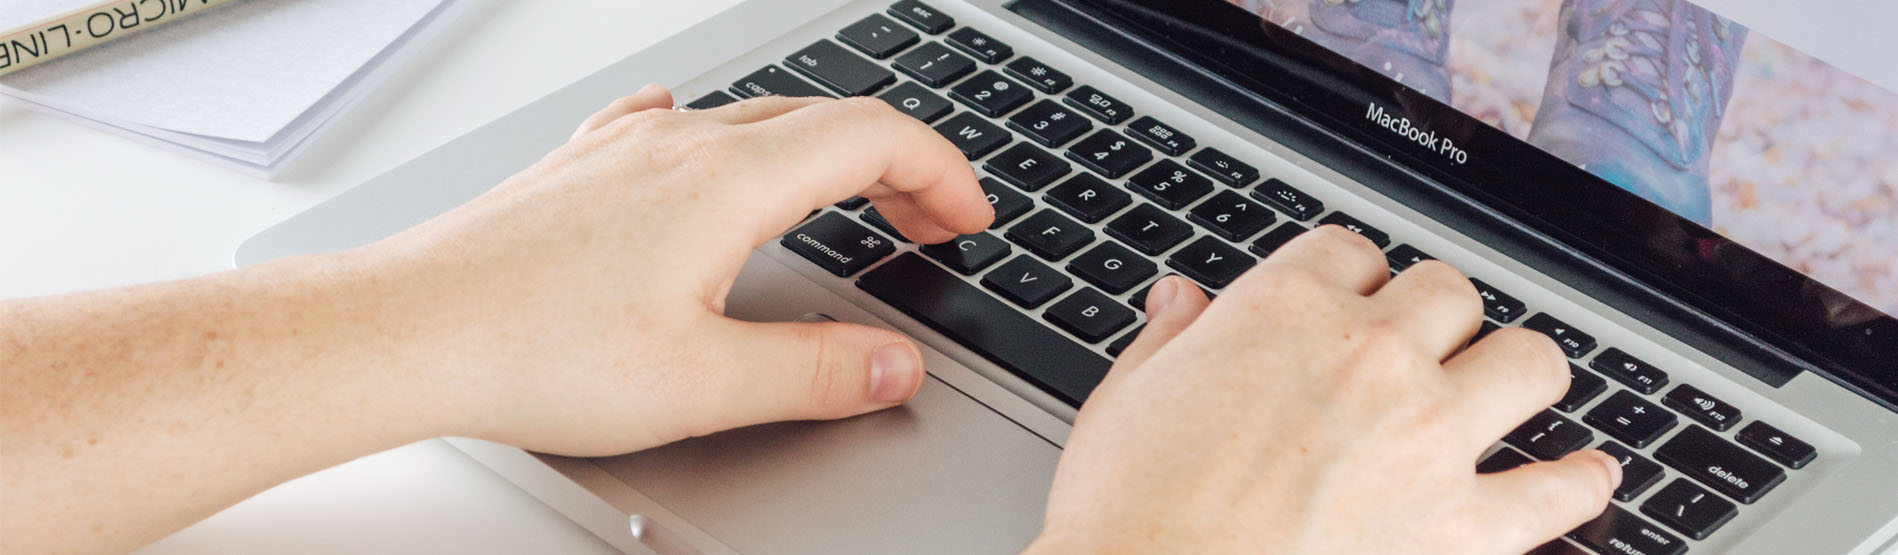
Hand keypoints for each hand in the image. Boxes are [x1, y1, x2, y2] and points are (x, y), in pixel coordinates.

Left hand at [366, 85, 991, 454]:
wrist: (405, 331)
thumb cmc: (529, 350)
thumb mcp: (700, 385)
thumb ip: (815, 372)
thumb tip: (894, 364)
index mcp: (727, 183)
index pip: (872, 138)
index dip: (940, 173)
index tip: (967, 219)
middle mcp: (679, 147)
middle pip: (822, 120)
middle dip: (895, 165)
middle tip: (927, 224)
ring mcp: (621, 152)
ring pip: (750, 120)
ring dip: (819, 153)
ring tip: (842, 199)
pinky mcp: (576, 172)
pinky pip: (668, 128)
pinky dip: (723, 139)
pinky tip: (695, 148)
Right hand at [1027, 228, 1620, 553]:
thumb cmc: (1126, 512)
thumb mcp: (1124, 402)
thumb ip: (1168, 342)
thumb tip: (1181, 304)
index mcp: (1283, 311)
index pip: (1351, 253)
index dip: (1350, 281)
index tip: (1347, 305)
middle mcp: (1370, 355)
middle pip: (1448, 293)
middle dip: (1435, 318)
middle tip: (1422, 350)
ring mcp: (1427, 435)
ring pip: (1528, 361)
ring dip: (1521, 372)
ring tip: (1515, 386)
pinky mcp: (1459, 525)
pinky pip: (1557, 492)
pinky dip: (1581, 484)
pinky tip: (1589, 477)